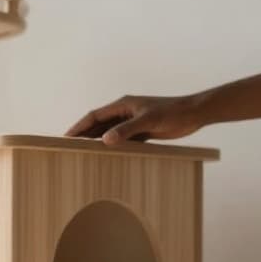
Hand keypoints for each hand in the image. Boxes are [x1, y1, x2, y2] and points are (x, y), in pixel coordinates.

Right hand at [65, 94, 205, 144]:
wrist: (194, 114)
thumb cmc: (173, 113)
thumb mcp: (148, 121)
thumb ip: (126, 130)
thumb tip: (105, 140)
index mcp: (123, 105)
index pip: (94, 116)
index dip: (79, 126)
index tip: (66, 137)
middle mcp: (125, 113)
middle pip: (99, 125)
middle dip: (84, 135)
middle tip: (69, 148)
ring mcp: (133, 122)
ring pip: (110, 133)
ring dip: (98, 142)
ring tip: (84, 154)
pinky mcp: (142, 131)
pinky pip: (122, 140)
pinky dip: (113, 147)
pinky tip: (108, 156)